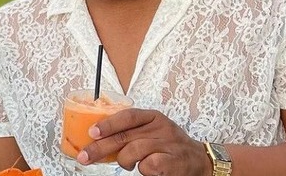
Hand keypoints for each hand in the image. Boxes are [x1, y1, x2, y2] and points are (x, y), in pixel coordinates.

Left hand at [77, 108, 212, 175]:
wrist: (201, 161)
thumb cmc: (169, 147)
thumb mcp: (152, 132)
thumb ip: (131, 132)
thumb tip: (98, 139)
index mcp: (153, 117)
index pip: (127, 116)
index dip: (108, 124)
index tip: (91, 133)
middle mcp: (161, 127)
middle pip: (124, 136)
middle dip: (101, 147)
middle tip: (85, 156)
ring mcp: (168, 144)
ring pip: (133, 150)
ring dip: (124, 161)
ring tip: (126, 165)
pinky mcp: (173, 161)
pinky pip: (148, 165)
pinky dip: (142, 169)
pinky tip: (145, 169)